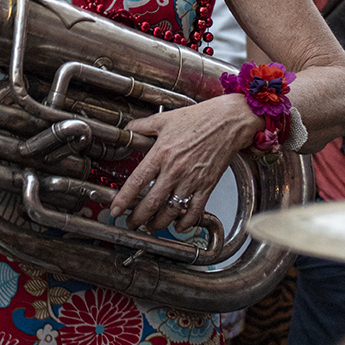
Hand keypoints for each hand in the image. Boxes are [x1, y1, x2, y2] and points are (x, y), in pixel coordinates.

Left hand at [108, 94, 255, 231]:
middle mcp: (175, 169)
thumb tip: (128, 129)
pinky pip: (194, 211)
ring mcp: (192, 180)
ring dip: (158, 223)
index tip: (115, 210)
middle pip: (151, 202)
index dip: (123, 199)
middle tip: (130, 223)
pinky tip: (178, 226)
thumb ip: (143, 126)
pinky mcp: (207, 185)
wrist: (228, 121)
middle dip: (138, 218)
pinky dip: (185, 222)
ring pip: (171, 210)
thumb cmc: (199, 118)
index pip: (136, 181)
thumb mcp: (164, 118)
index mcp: (161, 153)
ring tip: (150, 226)